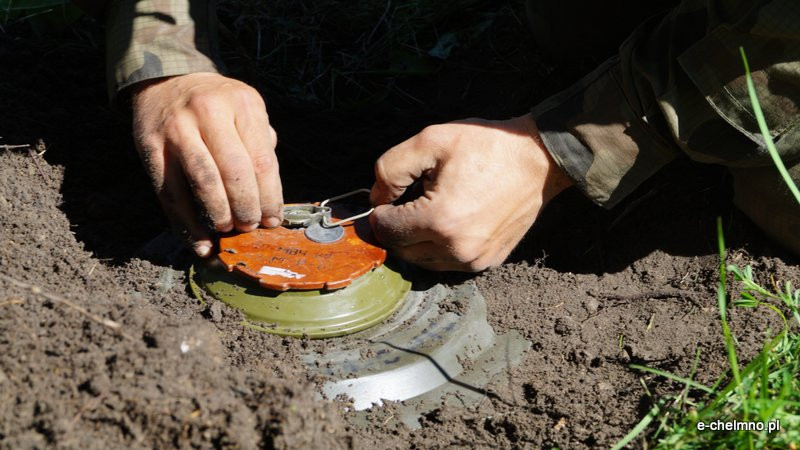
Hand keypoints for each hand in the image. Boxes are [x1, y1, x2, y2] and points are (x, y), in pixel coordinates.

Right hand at [131, 72, 282, 256]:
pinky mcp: (151, 147)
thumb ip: (261, 145)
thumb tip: (272, 200)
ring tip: (228, 231)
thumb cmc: (217, 104)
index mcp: (243, 104)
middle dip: (246, 208)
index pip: (261, 160)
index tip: (273, 219)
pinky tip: (200, 243)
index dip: (270, 196)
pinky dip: (186, 225)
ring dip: (219, 215)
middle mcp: (209, 112)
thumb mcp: (246, 109)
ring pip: (202, 183)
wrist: (166, 80)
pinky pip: (170, 194)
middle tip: (250, 226)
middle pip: (234, 172)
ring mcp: (177, 129)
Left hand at [369, 113, 571, 270]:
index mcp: (439, 220)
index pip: (386, 230)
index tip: (392, 196)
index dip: (381, 211)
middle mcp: (456, 249)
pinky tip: (452, 220)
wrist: (539, 160)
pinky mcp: (489, 262)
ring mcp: (475, 260)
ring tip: (433, 209)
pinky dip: (441, 246)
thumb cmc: (487, 146)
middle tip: (412, 200)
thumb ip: (391, 169)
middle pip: (402, 250)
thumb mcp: (431, 140)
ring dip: (418, 240)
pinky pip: (449, 262)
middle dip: (398, 227)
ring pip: (423, 261)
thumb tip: (376, 199)